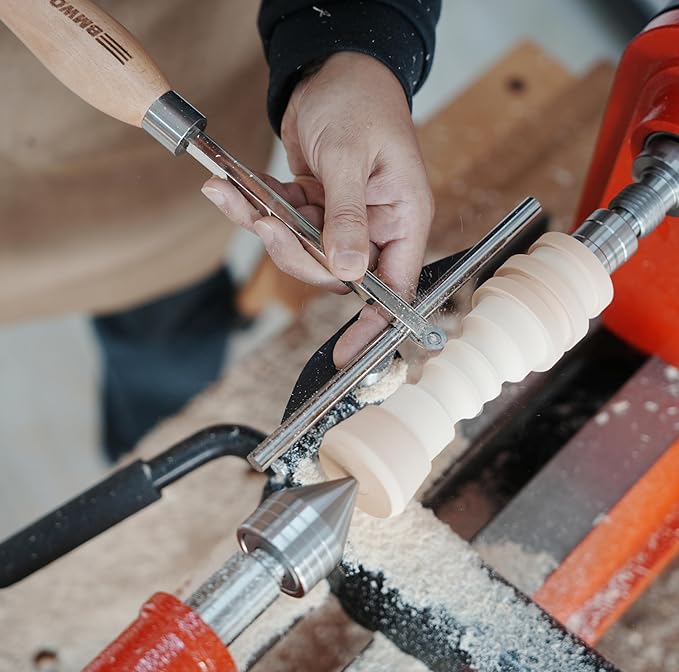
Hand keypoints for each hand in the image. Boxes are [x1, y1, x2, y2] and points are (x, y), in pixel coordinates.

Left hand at [201, 52, 433, 366]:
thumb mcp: (350, 157)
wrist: (334, 67)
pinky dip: (259, 207)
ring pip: (303, 250)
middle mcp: (376, 226)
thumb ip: (347, 217)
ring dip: (267, 226)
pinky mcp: (316, 206)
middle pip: (335, 272)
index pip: (396, 288)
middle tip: (267, 222)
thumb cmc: (359, 100)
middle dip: (294, 252)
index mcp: (402, 218)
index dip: (375, 325)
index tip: (350, 355)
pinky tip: (232, 189)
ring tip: (233, 195)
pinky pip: (286, 222)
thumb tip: (347, 272)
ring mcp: (345, 219)